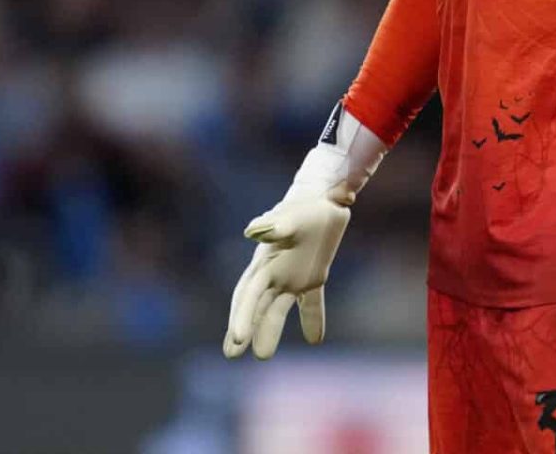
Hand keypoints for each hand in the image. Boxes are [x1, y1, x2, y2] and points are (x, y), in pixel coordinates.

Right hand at [221, 193, 350, 359]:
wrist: (323, 199)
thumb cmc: (303, 208)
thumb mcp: (290, 217)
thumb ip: (273, 226)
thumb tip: (253, 232)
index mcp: (263, 263)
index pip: (248, 295)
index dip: (241, 317)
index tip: (237, 340)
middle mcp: (273, 273)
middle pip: (255, 306)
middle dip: (245, 327)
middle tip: (232, 354)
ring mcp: (291, 277)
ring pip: (277, 309)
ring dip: (269, 331)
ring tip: (262, 356)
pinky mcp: (312, 277)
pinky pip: (310, 303)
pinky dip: (312, 320)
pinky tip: (315, 340)